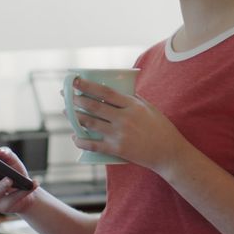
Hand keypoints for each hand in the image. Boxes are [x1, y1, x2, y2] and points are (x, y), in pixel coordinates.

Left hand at [71, 77, 187, 173]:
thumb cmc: (161, 128)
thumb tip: (115, 90)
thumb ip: (133, 99)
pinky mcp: (117, 149)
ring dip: (75, 117)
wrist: (168, 152)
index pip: (105, 92)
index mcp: (132, 105)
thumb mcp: (149, 108)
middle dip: (76, 99)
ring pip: (90, 123)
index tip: (75, 81)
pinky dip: (81, 141)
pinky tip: (75, 136)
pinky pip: (93, 144)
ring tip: (67, 112)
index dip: (87, 86)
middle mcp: (124, 118)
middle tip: (66, 95)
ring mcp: (119, 134)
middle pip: (93, 107)